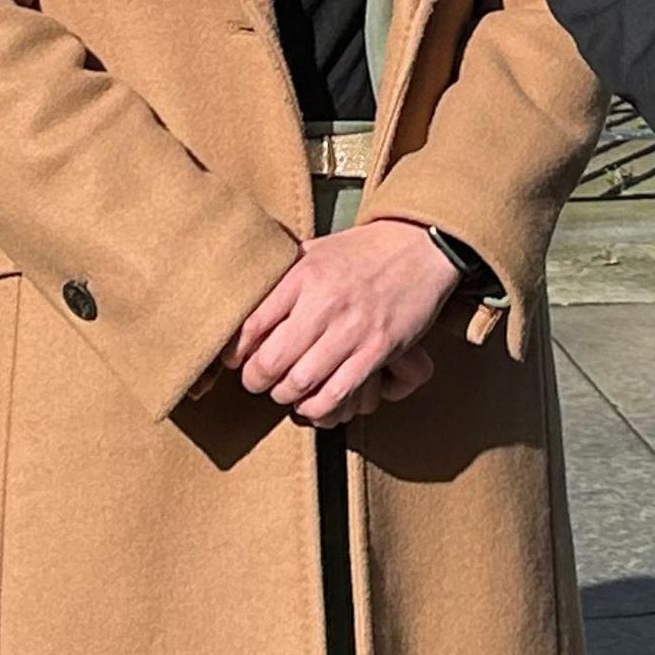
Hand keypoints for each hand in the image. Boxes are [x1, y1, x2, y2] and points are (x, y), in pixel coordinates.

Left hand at [229, 221, 460, 425]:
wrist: (419, 247)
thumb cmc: (361, 252)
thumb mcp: (313, 251)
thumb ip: (280, 276)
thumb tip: (239, 300)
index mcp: (302, 275)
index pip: (250, 326)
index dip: (235, 353)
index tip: (235, 360)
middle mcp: (324, 302)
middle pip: (271, 361)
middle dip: (256, 381)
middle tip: (257, 381)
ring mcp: (353, 328)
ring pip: (301, 383)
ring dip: (286, 396)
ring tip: (285, 391)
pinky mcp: (378, 349)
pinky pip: (337, 392)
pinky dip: (319, 406)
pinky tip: (313, 401)